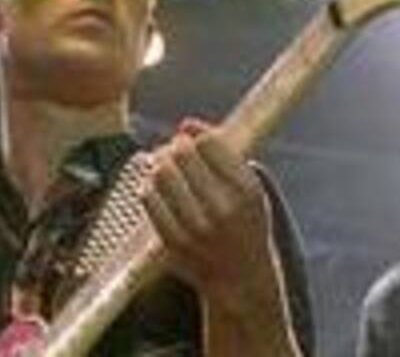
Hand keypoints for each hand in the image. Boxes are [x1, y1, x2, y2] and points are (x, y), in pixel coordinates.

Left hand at [141, 119, 277, 307]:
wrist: (240, 275)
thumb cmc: (246, 223)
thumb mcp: (251, 187)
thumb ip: (224, 153)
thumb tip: (186, 124)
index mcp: (245, 190)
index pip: (209, 143)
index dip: (197, 136)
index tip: (196, 143)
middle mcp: (221, 208)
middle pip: (181, 154)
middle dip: (175, 147)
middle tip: (177, 153)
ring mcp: (194, 227)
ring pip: (160, 173)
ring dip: (159, 164)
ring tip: (167, 169)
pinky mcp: (172, 240)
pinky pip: (148, 198)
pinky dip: (149, 187)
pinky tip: (159, 190)